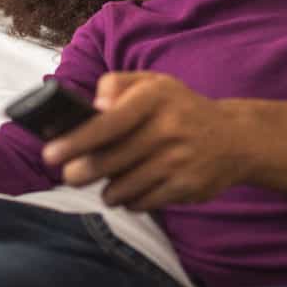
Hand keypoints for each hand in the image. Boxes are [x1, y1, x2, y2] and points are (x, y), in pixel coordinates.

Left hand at [42, 71, 250, 210]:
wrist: (235, 138)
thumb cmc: (179, 109)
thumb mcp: (153, 84)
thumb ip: (117, 84)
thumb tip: (92, 105)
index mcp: (155, 97)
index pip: (108, 122)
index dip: (76, 140)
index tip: (50, 154)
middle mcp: (168, 128)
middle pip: (108, 161)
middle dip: (81, 173)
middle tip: (71, 175)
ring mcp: (179, 160)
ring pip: (122, 187)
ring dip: (107, 190)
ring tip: (108, 182)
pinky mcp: (187, 187)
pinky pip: (142, 203)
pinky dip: (130, 201)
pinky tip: (133, 190)